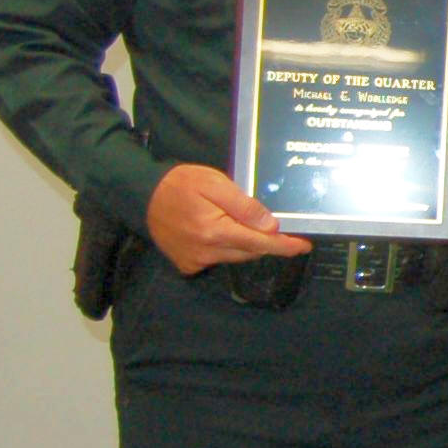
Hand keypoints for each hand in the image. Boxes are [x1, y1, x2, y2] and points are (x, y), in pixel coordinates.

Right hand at [143, 162, 311, 273]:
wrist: (142, 194)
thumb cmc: (181, 184)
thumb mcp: (215, 184)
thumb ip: (243, 206)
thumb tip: (270, 226)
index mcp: (215, 232)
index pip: (260, 243)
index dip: (285, 246)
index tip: (305, 246)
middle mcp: (206, 252)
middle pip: (250, 251)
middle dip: (266, 241)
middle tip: (278, 226)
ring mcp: (195, 261)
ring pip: (236, 256)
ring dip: (247, 244)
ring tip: (245, 223)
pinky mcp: (187, 264)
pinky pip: (218, 259)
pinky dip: (227, 248)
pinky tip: (221, 230)